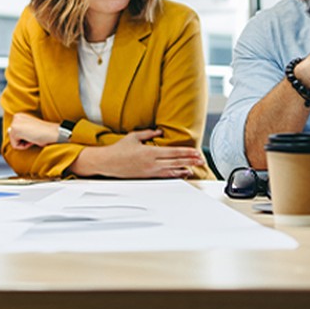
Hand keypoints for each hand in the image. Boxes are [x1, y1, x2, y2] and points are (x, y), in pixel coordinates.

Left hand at [8, 113, 58, 149]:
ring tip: (34, 137)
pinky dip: (24, 146)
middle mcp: (16, 117)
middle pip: (12, 137)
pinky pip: (15, 146)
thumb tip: (9, 131)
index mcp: (20, 115)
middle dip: (24, 139)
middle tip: (35, 135)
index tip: (35, 132)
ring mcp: (14, 122)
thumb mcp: (31, 129)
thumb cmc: (45, 132)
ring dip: (25, 143)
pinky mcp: (14, 129)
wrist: (53, 132)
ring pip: (14, 141)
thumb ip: (20, 129)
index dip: (26, 137)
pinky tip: (32, 139)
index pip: (15, 133)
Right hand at [71, 129, 205, 178]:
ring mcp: (150, 171)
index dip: (186, 152)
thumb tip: (160, 132)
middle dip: (190, 160)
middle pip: (175, 161)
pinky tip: (183, 173)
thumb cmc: (119, 149)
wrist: (107, 163)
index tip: (195, 152)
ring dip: (185, 168)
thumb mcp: (134, 137)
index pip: (173, 152)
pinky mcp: (148, 176)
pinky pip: (165, 175)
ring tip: (196, 167)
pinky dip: (175, 174)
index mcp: (149, 152)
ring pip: (172, 170)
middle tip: (202, 160)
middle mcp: (152, 162)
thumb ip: (148, 133)